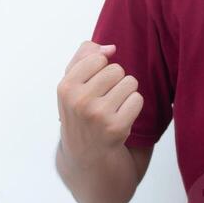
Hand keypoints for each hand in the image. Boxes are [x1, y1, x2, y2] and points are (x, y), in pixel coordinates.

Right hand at [57, 41, 143, 157]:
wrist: (85, 154)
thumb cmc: (80, 111)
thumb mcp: (72, 83)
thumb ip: (85, 55)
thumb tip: (111, 48)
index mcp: (65, 87)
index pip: (98, 58)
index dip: (101, 69)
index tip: (93, 85)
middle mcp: (79, 101)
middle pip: (116, 69)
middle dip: (115, 81)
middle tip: (105, 98)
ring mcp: (98, 116)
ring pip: (130, 82)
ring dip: (126, 93)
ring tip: (113, 107)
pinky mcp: (117, 128)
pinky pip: (138, 99)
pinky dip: (133, 106)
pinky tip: (121, 117)